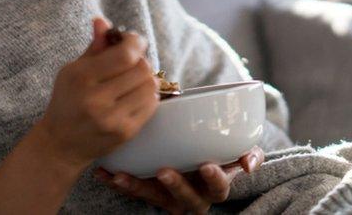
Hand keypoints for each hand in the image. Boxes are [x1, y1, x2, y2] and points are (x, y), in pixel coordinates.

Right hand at [35, 16, 160, 167]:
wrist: (60, 145)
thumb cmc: (66, 102)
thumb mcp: (72, 71)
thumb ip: (93, 47)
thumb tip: (103, 21)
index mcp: (82, 78)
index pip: (125, 54)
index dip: (136, 42)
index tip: (133, 40)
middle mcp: (97, 99)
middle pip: (142, 68)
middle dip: (141, 60)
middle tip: (132, 61)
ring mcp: (113, 119)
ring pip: (150, 86)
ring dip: (146, 78)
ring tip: (133, 79)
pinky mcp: (125, 133)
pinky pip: (152, 105)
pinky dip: (148, 95)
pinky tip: (135, 95)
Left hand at [93, 145, 263, 214]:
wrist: (199, 163)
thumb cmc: (219, 154)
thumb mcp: (237, 153)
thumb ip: (249, 153)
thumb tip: (248, 164)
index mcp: (215, 186)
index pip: (220, 187)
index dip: (215, 179)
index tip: (207, 166)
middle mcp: (192, 197)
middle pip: (185, 197)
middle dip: (174, 187)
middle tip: (164, 172)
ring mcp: (169, 198)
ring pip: (153, 197)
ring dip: (136, 187)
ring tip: (120, 176)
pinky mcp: (149, 193)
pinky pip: (132, 190)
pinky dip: (116, 181)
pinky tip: (103, 171)